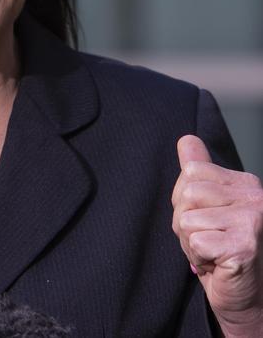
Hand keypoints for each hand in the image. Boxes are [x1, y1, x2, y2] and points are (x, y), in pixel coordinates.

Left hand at [172, 135, 262, 335]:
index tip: (204, 220)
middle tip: (207, 241)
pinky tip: (217, 265)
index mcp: (244, 182)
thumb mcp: (210, 207)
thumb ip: (199, 172)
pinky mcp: (245, 245)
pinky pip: (196, 242)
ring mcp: (253, 219)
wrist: (251, 300)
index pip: (191, 172)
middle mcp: (254, 196)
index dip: (185, 200)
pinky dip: (198, 258)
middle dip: (184, 223)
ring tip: (212, 253)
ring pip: (186, 218)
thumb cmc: (224, 251)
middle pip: (186, 194)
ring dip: (190, 242)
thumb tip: (187, 140)